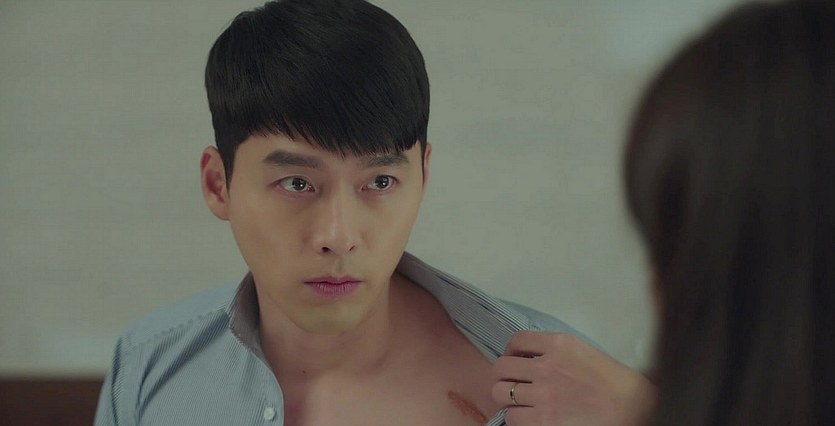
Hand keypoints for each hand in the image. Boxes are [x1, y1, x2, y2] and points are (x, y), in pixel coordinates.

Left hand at [491, 331, 655, 425]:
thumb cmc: (616, 383)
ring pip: (500, 393)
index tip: (515, 359)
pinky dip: (516, 419)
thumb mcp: (585, 352)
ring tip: (518, 403)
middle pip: (501, 367)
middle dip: (503, 375)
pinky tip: (529, 418)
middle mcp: (546, 366)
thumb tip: (532, 359)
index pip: (517, 340)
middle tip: (511, 383)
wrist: (634, 408)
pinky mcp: (543, 420)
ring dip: (506, 398)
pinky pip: (512, 418)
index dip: (511, 351)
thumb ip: (557, 351)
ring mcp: (543, 394)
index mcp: (559, 344)